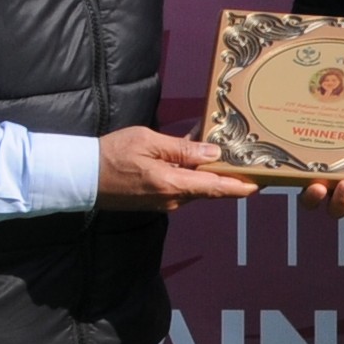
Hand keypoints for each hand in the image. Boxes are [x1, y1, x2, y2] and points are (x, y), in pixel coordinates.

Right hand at [97, 128, 253, 210]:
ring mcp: (165, 203)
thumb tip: (212, 152)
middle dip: (230, 176)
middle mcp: (173, 199)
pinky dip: (193, 175)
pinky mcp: (156, 202)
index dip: (242, 186)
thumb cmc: (112, 155)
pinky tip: (195, 156)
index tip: (262, 182)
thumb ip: (182, 148)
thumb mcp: (148, 140)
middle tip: (250, 161)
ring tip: (224, 153)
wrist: (81, 177)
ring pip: (197, 188)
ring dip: (210, 173)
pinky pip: (182, 187)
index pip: (217, 188)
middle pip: (211, 188)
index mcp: (173, 184)